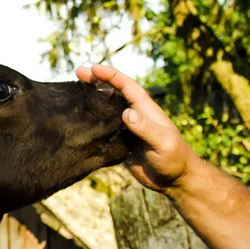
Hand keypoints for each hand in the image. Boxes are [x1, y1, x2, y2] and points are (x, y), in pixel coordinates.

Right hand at [76, 64, 201, 193]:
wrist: (174, 180)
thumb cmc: (174, 158)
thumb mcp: (163, 142)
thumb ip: (146, 128)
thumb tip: (126, 113)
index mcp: (146, 109)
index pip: (126, 86)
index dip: (110, 75)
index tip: (93, 68)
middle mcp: (135, 115)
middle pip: (114, 92)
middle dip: (96, 80)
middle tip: (78, 72)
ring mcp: (126, 128)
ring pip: (107, 108)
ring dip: (92, 98)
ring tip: (75, 90)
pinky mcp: (120, 142)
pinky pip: (103, 128)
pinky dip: (92, 120)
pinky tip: (80, 118)